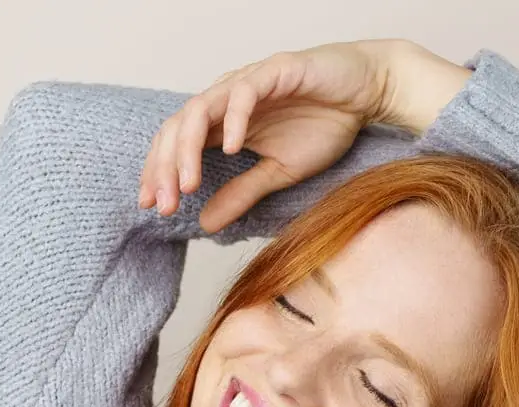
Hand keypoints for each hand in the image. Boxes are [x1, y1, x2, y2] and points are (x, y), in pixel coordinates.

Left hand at [138, 39, 406, 233]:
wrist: (365, 94)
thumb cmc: (324, 126)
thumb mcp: (278, 172)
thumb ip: (242, 194)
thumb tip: (206, 224)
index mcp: (223, 123)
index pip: (176, 146)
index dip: (160, 174)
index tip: (153, 208)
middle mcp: (226, 101)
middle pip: (178, 128)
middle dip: (165, 168)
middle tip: (164, 205)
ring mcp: (247, 83)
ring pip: (201, 109)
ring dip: (188, 149)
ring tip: (188, 184)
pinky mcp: (274, 70)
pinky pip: (245, 92)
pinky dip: (234, 120)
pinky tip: (232, 149)